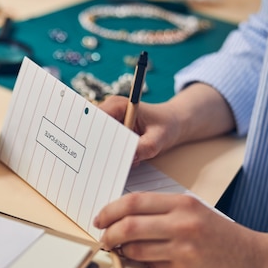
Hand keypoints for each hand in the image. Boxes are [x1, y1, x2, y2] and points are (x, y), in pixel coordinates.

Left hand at [93, 192, 263, 267]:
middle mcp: (182, 224)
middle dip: (108, 233)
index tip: (100, 219)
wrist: (254, 260)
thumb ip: (161, 212)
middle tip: (103, 238)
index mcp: (183, 204)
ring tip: (121, 250)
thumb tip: (121, 219)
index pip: (134, 202)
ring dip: (122, 251)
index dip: (110, 210)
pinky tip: (148, 262)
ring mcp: (183, 249)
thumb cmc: (220, 235)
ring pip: (135, 249)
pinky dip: (143, 265)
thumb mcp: (194, 212)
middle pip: (128, 225)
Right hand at [99, 83, 236, 163]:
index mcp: (118, 105)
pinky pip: (106, 146)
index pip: (96, 119)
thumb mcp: (159, 138)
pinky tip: (131, 159)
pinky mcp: (113, 133)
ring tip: (133, 159)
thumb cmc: (168, 125)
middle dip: (101, 148)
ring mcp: (110, 123)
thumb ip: (143, 148)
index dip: (95, 135)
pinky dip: (115, 156)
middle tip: (113, 162)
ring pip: (99, 141)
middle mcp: (110, 111)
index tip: (100, 152)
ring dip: (110, 154)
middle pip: (93, 131)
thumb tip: (128, 158)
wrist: (173, 124)